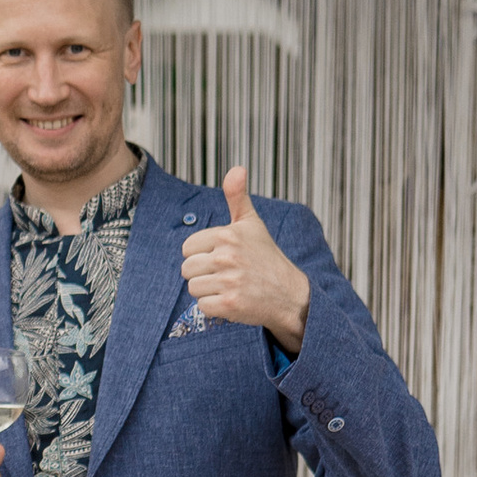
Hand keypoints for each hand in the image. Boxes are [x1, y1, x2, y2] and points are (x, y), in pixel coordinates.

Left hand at [180, 167, 310, 352]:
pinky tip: (232, 300)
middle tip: (227, 274)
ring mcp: (228, 281)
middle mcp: (226, 256)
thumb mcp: (252, 223)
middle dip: (203, 273)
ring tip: (229, 286)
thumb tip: (236, 168)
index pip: (187, 248)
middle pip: (187, 269)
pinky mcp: (230, 304)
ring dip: (208, 291)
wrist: (289, 293)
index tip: (221, 257)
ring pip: (193, 288)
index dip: (201, 254)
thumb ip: (237, 196)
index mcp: (227, 235)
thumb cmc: (266, 257)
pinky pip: (203, 306)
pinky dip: (215, 308)